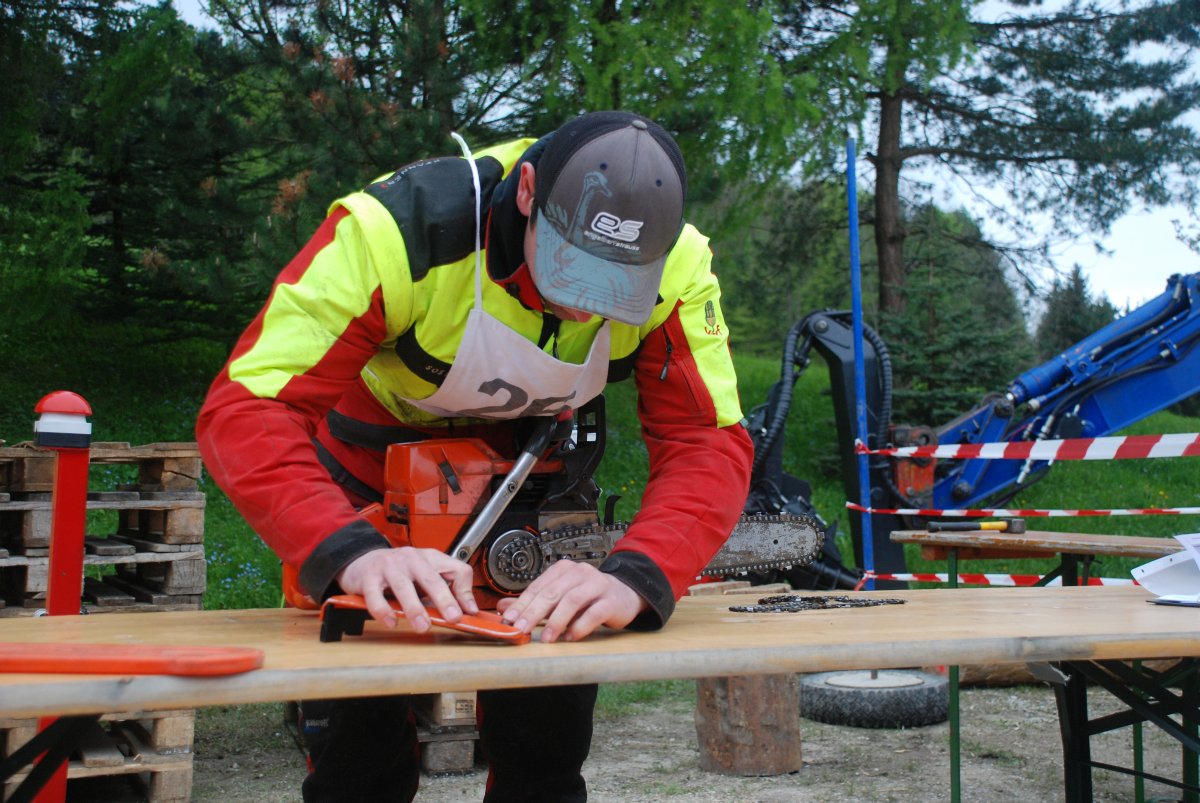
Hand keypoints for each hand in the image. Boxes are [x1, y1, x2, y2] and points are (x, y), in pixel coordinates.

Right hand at [336, 547, 478, 632]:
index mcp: (430, 558)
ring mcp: (389, 566)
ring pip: (403, 586)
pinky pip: (376, 595)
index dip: (465, 590)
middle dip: (444, 599)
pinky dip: (384, 610)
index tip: (469, 612)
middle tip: (452, 617)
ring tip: (422, 625)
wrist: (362, 561)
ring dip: (414, 608)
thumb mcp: (425, 574)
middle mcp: (411, 559)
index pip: (456, 569)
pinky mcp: (369, 578)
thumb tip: (469, 609)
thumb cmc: (398, 571)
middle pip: (431, 578)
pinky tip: (391, 621)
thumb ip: (447, 588)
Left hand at [496, 560, 646, 642]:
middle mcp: (580, 573)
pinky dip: (580, 626)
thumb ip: (532, 602)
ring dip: (556, 620)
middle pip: (552, 593)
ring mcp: (597, 585)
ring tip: (546, 637)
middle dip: (534, 612)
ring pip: (572, 600)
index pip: (538, 586)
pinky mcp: (611, 601)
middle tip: (520, 629)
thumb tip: (502, 607)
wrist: (624, 595)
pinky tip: (570, 637)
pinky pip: (594, 613)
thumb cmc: (588, 596)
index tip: (508, 620)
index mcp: (563, 570)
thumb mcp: (559, 596)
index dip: (522, 604)